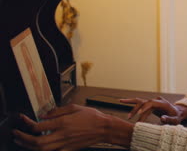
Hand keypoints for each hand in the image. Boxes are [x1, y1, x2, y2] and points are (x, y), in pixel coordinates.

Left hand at [13, 104, 132, 150]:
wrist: (104, 128)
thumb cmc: (93, 117)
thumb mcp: (75, 107)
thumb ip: (58, 111)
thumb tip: (44, 115)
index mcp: (63, 122)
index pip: (38, 126)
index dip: (27, 123)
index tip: (22, 119)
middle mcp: (62, 134)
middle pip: (36, 141)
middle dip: (23, 139)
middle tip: (16, 134)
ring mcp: (65, 144)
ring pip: (42, 149)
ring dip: (29, 146)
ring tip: (21, 142)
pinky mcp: (69, 149)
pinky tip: (38, 148)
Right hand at [120, 97, 186, 123]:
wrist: (177, 112)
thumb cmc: (176, 117)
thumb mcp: (175, 119)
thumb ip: (169, 119)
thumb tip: (162, 119)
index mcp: (163, 103)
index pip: (152, 103)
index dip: (145, 108)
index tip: (139, 114)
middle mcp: (157, 100)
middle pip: (144, 103)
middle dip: (137, 110)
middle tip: (130, 118)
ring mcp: (152, 101)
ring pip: (140, 101)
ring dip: (132, 106)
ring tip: (123, 107)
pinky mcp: (149, 103)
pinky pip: (139, 102)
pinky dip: (131, 102)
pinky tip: (121, 100)